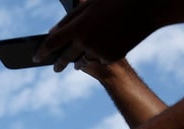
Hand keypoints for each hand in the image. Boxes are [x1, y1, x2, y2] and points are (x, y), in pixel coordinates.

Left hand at [38, 0, 162, 70]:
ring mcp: (98, 51)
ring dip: (79, 60)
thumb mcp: (90, 6)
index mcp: (78, 26)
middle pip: (65, 57)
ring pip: (82, 60)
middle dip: (58, 63)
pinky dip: (99, 56)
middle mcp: (85, 41)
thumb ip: (69, 20)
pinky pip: (99, 60)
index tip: (35, 57)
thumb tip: (52, 33)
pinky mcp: (111, 57)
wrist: (148, 7)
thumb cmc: (116, 2)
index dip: (41, 51)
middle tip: (55, 67)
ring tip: (77, 60)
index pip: (52, 43)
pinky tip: (105, 47)